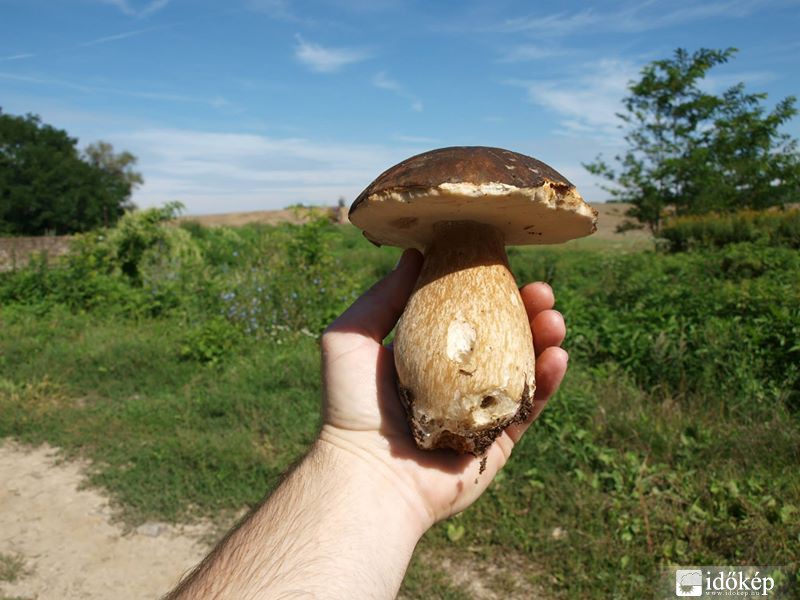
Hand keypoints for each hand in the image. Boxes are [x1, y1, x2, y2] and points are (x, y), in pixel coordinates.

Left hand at [319, 249, 567, 530]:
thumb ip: (381, 297)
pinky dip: (549, 382)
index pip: (464, 315)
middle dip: (525, 311)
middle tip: (541, 290)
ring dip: (544, 340)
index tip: (504, 265)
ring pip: (522, 369)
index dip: (487, 290)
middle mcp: (454, 382)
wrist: (367, 473)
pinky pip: (530, 408)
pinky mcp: (498, 442)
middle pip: (501, 339)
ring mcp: (478, 412)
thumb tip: (414, 254)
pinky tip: (558, 355)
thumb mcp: (351, 337)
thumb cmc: (351, 405)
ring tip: (554, 316)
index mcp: (424, 357)